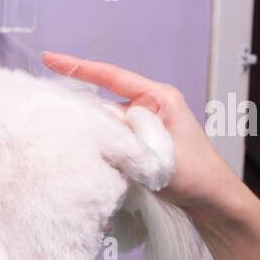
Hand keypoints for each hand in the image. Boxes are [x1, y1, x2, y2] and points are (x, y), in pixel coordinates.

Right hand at [41, 52, 244, 217]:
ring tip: (61, 139)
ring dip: (89, 134)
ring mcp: (143, 127)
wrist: (213, 201)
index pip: (112, 77)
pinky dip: (99, 148)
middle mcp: (149, 107)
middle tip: (46, 108)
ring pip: (105, 124)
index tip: (50, 58)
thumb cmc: (196, 174)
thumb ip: (123, 137)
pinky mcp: (139, 146)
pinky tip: (83, 156)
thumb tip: (90, 127)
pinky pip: (112, 141)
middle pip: (103, 101)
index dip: (79, 67)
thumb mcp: (157, 151)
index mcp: (159, 97)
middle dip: (78, 107)